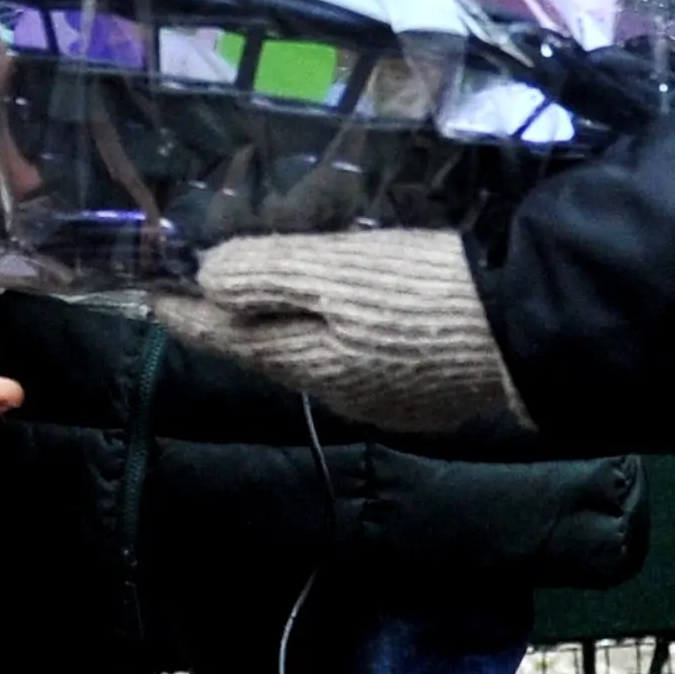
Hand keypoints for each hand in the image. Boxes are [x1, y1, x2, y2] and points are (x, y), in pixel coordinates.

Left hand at [152, 230, 530, 434]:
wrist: (522, 334)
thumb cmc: (420, 294)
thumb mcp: (337, 271)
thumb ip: (268, 274)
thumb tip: (207, 278)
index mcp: (306, 362)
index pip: (226, 338)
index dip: (187, 314)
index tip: (152, 294)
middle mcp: (336, 394)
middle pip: (272, 352)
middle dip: (241, 320)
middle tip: (214, 284)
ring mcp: (384, 402)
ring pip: (318, 362)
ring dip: (294, 329)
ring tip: (280, 294)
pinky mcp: (425, 398)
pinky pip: (362, 366)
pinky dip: (342, 339)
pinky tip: (353, 320)